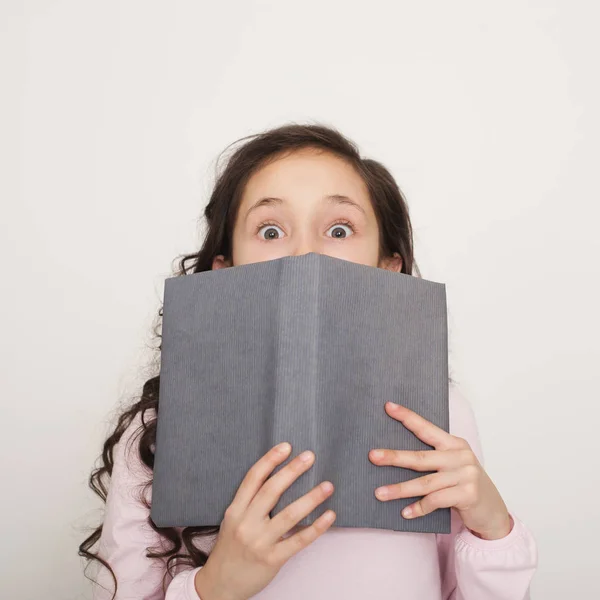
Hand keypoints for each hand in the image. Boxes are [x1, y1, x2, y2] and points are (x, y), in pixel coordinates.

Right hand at [195, 443, 335, 599]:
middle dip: (292, 471)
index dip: (270, 460)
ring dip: (311, 498)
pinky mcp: (272, 559)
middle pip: (271, 491)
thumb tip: (278, 478)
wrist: (219, 585)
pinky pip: (298, 541)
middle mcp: (246, 523)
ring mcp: (260, 542)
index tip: (286, 446)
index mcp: (236, 510)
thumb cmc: (229, 548)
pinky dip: (316, 527)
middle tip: (310, 457)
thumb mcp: (232, 520)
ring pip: (289, 515)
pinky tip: (329, 515)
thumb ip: (249, 502)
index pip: (253, 479)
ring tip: (327, 485)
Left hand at [368, 402, 511, 539]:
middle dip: (394, 457)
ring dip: (400, 489)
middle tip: (373, 456)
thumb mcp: (453, 465)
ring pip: (425, 483)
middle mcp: (460, 456)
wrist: (492, 511)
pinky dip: (418, 508)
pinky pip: (435, 501)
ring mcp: (466, 475)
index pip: (426, 428)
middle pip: (420, 457)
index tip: (388, 407)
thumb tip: (394, 456)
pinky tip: (405, 513)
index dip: (407, 417)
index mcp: (454, 443)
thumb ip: (433, 458)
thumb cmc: (464, 484)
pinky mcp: (468, 495)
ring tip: (379, 493)